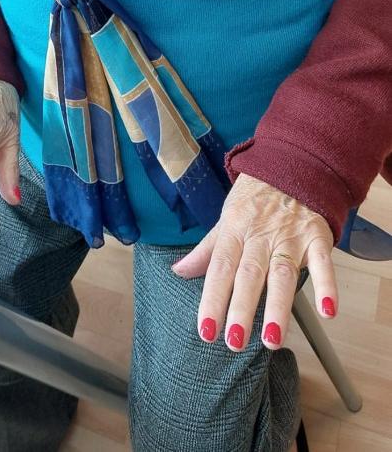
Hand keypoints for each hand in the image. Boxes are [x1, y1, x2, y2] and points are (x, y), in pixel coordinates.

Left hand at [172, 174, 336, 350]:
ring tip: (273, 339)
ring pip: (283, 273)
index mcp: (235, 230)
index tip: (206, 330)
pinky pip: (324, 262)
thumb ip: (207, 249)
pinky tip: (328, 310)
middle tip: (234, 341)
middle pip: (249, 274)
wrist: (291, 164)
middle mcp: (261, 235)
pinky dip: (327, 285)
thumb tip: (178, 271)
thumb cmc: (254, 198)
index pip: (220, 268)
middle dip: (241, 308)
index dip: (212, 299)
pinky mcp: (317, 236)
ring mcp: (290, 236)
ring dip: (278, 307)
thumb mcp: (226, 218)